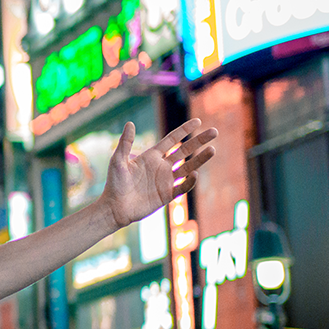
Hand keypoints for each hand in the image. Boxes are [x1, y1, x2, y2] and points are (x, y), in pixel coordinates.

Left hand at [100, 119, 217, 228]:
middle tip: (214, 131)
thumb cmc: (114, 183)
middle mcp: (162, 167)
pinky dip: (190, 181)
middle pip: (185, 151)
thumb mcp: (118, 160)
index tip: (198, 121)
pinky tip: (194, 174)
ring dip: (200, 159)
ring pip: (188, 167)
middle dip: (199, 141)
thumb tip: (130, 123)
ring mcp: (166, 181)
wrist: (114, 207)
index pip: (172, 140)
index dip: (184, 130)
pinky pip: (183, 187)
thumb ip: (125, 143)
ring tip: (213, 149)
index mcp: (152, 156)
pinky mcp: (167, 195)